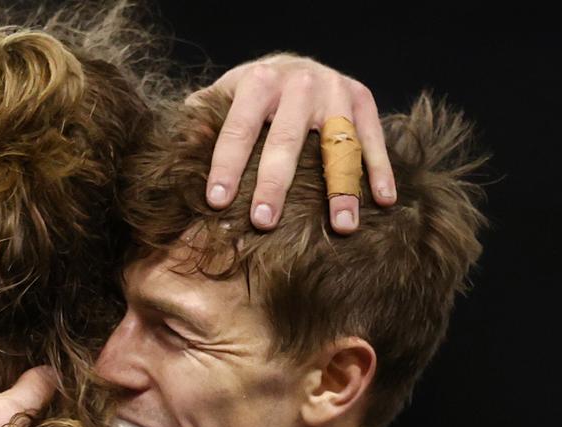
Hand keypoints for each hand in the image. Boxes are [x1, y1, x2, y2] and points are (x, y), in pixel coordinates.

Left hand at [194, 53, 395, 233]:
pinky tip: (383, 200)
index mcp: (258, 82)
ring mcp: (333, 90)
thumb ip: (202, 119)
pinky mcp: (361, 97)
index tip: (216, 200)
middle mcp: (298, 83)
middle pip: (286, 140)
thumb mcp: (224, 97)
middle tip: (265, 222)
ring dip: (341, 187)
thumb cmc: (254, 95)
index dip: (226, 164)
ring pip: (337, 143)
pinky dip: (380, 169)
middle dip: (274, 184)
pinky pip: (372, 137)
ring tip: (343, 226)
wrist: (296, 65)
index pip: (238, 128)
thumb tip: (177, 146)